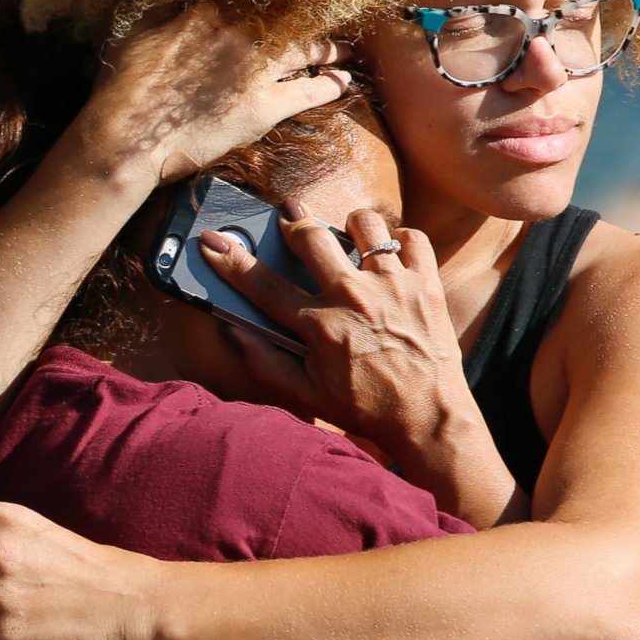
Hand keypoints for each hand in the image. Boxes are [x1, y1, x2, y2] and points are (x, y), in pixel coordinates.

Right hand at [78, 4, 349, 184]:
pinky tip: (341, 82)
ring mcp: (254, 70)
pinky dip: (328, 86)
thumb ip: (164, 10)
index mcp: (208, 11)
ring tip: (342, 51)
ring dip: (328, 50)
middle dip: (310, 19)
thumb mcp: (136, 33)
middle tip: (326, 22)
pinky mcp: (262, 108)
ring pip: (305, 51)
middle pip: (289, 19)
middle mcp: (239, 34)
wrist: (126, 138)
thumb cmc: (123, 87)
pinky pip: (308, 92)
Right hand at [202, 207, 516, 521]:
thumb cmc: (365, 407)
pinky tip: (390, 257)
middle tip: (290, 222)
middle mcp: (355, 298)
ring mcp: (394, 285)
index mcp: (320, 326)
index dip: (231, 260)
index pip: (263, 285)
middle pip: (311, 237)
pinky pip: (411, 238)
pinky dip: (400, 242)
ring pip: (365, 224)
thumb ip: (265, 363)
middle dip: (294, 223)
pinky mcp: (426, 283)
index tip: (212, 240)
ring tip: (349, 240)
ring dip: (352, 227)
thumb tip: (233, 330)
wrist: (427, 417)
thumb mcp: (306, 395)